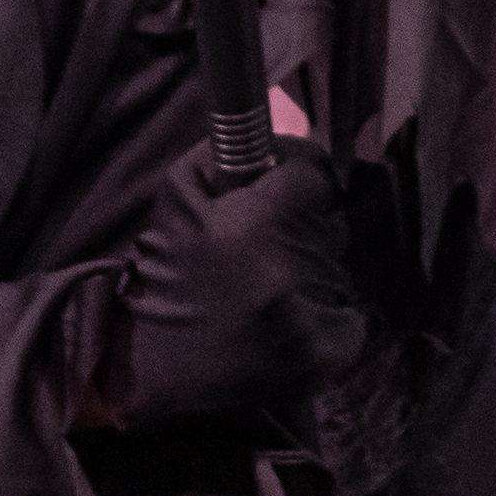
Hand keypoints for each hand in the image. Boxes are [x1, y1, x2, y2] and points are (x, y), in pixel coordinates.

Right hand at [80, 132, 363, 433]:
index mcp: (250, 229)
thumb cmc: (158, 277)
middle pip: (331, 225)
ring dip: (312, 273)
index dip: (300, 176)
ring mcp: (307, 324)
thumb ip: (224, 153)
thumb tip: (280, 123)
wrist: (145, 373)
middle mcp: (285, 277)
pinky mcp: (319, 361)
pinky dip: (329, 319)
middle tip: (262, 250)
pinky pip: (351, 318)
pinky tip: (287, 323)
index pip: (317, 177)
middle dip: (303, 229)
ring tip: (266, 291)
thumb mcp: (176, 198)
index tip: (287, 184)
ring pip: (339, 270)